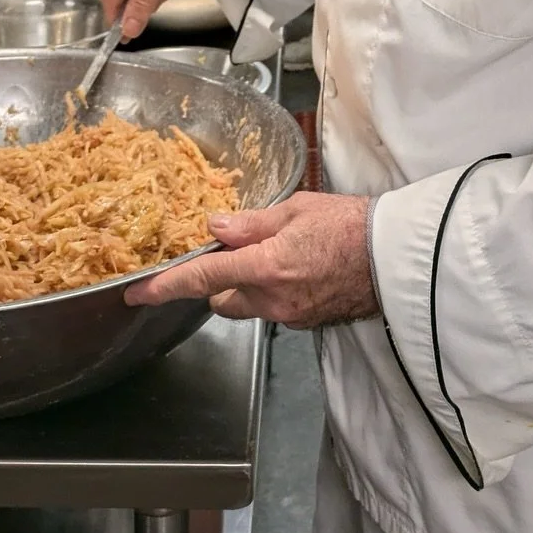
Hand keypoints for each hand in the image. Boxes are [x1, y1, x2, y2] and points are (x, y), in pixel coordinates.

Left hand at [126, 192, 376, 327]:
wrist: (395, 258)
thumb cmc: (351, 224)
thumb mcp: (296, 209)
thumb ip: (251, 223)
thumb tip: (214, 229)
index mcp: (266, 266)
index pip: (203, 279)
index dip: (165, 286)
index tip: (137, 294)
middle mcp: (273, 299)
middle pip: (221, 299)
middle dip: (221, 280)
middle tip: (243, 249)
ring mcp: (290, 316)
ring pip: (246, 306)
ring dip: (248, 287)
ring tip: (277, 256)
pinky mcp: (306, 323)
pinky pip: (273, 309)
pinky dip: (273, 293)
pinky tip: (298, 270)